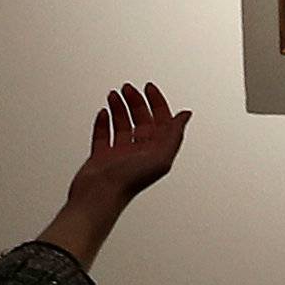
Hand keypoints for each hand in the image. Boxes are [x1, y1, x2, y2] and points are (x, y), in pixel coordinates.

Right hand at [68, 81, 190, 208]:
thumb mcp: (161, 156)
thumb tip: (186, 114)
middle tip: (128, 88)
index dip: (157, 102)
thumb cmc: (129, 182)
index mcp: (155, 151)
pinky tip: (103, 112)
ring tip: (114, 95)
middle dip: (136, 102)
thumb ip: (175, 134)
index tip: (149, 87)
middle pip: (141, 120)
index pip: (160, 121)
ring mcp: (119, 154)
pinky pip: (103, 135)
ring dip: (119, 108)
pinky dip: (103, 122)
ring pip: (122, 125)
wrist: (99, 197)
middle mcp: (139, 152)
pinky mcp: (101, 158)